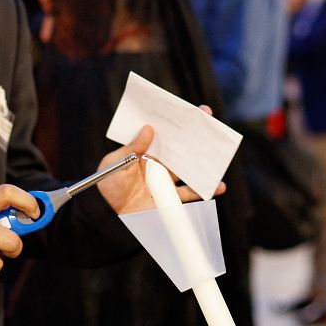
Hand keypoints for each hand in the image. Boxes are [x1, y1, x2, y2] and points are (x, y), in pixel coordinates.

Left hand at [97, 109, 226, 214]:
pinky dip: (205, 190)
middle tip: (208, 120)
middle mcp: (157, 163)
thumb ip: (130, 149)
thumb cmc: (107, 186)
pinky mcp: (170, 198)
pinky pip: (190, 193)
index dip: (174, 121)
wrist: (107, 215)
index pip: (161, 133)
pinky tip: (218, 186)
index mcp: (144, 152)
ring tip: (218, 154)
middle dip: (194, 134)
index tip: (189, 111)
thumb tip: (148, 129)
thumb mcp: (112, 164)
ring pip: (188, 168)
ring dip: (203, 162)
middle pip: (178, 147)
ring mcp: (165, 180)